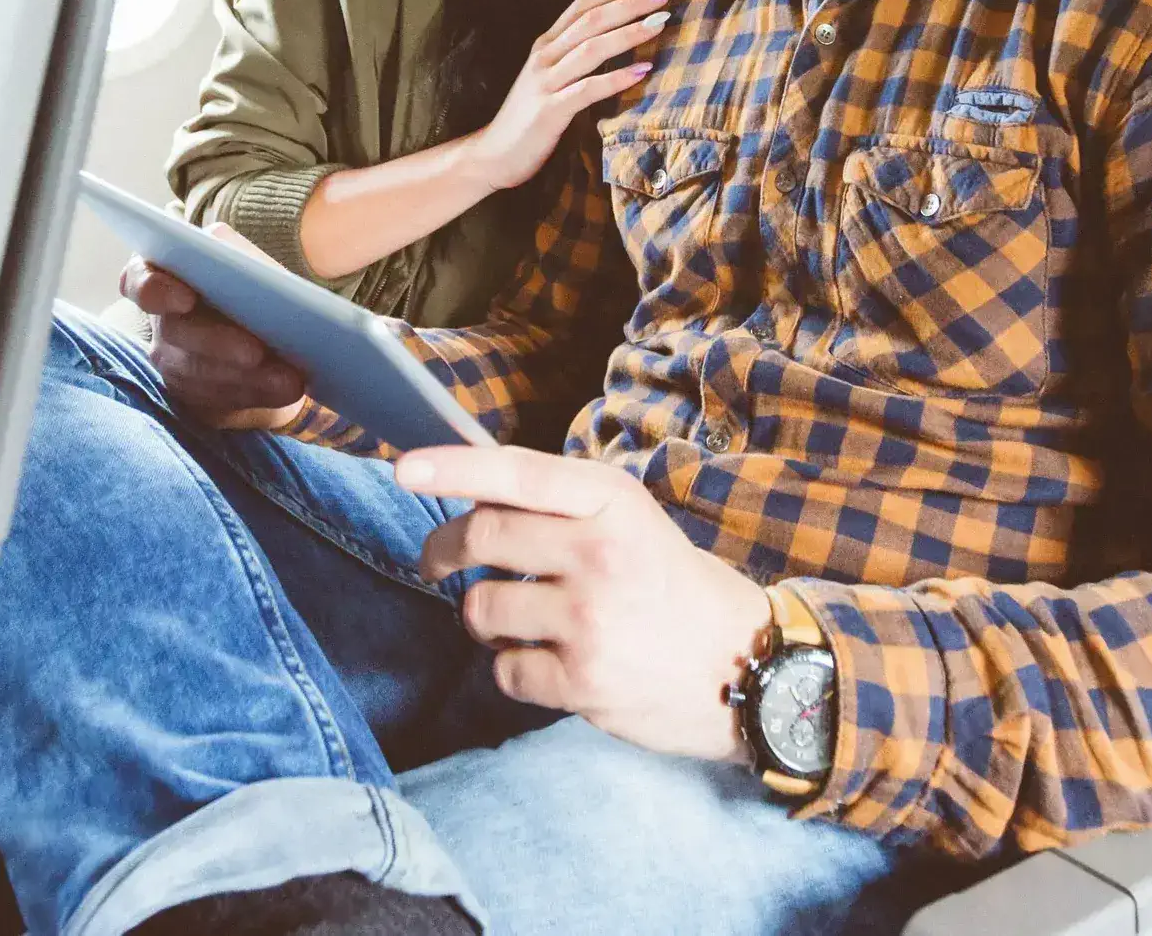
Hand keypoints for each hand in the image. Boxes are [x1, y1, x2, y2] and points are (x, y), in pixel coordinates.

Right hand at [122, 248, 308, 430]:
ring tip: (289, 378)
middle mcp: (160, 316)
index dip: (155, 290)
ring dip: (246, 376)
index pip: (138, 280)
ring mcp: (170, 357)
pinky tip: (284, 389)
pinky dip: (254, 391)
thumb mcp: (254, 266)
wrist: (270, 331)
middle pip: (175, 330)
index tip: (186, 299)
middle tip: (257, 353)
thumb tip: (250, 270)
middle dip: (219, 343)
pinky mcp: (189, 390)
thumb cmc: (256, 285)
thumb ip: (244, 261)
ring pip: (197, 371)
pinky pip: (215, 396)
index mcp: (166, 271)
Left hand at [402, 444, 770, 761]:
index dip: (451, 468)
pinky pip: (504, 670)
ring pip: (480, 609)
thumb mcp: (632, 522)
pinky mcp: (583, 682)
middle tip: (435, 563)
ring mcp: (589, 620)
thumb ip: (561, 507)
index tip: (403, 468)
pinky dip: (513, 669)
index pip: (514, 474)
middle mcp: (598, 553)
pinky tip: (549, 663)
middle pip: (481, 537)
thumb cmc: (675, 587)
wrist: (748, 666)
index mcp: (612, 502)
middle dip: (442, 551)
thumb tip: (470, 497)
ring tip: (520, 620)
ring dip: (483, 616)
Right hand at [462, 0, 675, 190]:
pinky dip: (616, 78)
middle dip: (630, 3)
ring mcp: (545, 82)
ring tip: (661, 23)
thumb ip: (576, 57)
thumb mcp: (550, 78)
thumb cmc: (529, 117)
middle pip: (591, 19)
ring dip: (628, 33)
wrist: (492, 155)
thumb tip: (619, 40)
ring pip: (591, 48)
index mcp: (546, 44)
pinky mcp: (549, 111)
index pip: (582, 4)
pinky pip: (587, 90)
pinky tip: (643, 71)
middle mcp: (544, 56)